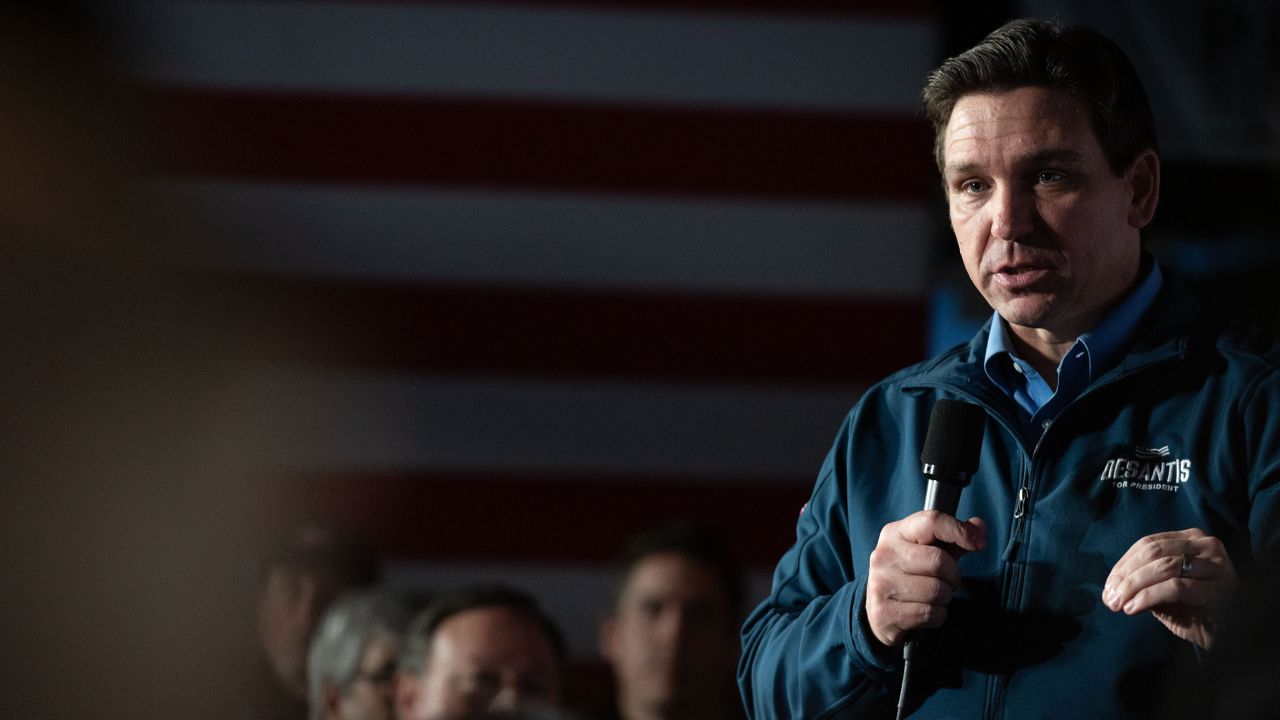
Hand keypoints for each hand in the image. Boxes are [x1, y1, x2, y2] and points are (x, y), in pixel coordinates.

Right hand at [866, 511, 986, 647]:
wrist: (879, 611)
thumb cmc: (910, 575)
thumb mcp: (928, 551)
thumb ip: (954, 538)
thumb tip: (979, 526)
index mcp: (894, 533)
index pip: (931, 522)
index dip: (960, 531)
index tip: (978, 543)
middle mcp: (884, 556)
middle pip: (939, 561)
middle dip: (953, 576)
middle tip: (945, 581)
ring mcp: (881, 584)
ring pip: (937, 591)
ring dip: (944, 598)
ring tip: (931, 597)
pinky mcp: (884, 612)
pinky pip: (930, 613)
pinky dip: (937, 616)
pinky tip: (923, 611)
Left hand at [1102, 528, 1236, 649]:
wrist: (1229, 635)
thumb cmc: (1195, 610)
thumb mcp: (1164, 592)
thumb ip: (1143, 582)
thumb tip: (1111, 587)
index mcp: (1191, 539)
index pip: (1147, 544)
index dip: (1122, 565)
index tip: (1106, 587)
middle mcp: (1206, 545)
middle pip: (1153, 553)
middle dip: (1125, 576)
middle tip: (1109, 598)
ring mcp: (1216, 564)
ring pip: (1163, 567)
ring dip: (1133, 587)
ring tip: (1119, 605)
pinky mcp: (1220, 587)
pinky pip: (1175, 587)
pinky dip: (1148, 597)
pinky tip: (1134, 608)